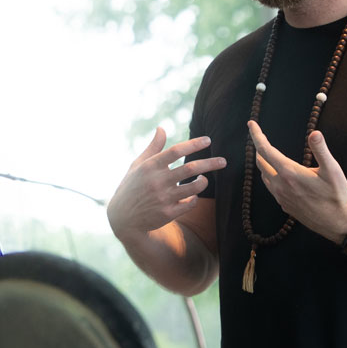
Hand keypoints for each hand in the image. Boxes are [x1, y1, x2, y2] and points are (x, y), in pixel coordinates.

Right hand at [107, 127, 225, 240]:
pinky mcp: (167, 214)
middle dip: (210, 163)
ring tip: (205, 178)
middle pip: (190, 168)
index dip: (194, 144)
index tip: (208, 140)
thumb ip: (153, 148)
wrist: (122, 219)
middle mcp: (157, 181)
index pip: (176, 151)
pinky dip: (195, 197)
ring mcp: (163, 198)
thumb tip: (162, 128)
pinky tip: (193, 194)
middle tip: (224, 161)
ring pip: (194, 187)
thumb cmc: (132, 187)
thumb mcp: (138, 166)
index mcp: (150, 166)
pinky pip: (191, 203)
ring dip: (204, 181)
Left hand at [248, 120, 346, 242]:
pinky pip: (271, 187)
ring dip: (263, 163)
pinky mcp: (285, 205)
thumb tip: (314, 133)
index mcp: (289, 173)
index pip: (266, 150)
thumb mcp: (333, 170)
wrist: (338, 223)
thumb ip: (321, 150)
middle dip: (259, 148)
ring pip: (264, 176)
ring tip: (267, 154)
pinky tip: (277, 175)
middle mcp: (281, 185)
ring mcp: (281, 197)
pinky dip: (269, 176)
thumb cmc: (337, 195)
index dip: (257, 136)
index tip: (251, 124)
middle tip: (259, 137)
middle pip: (261, 163)